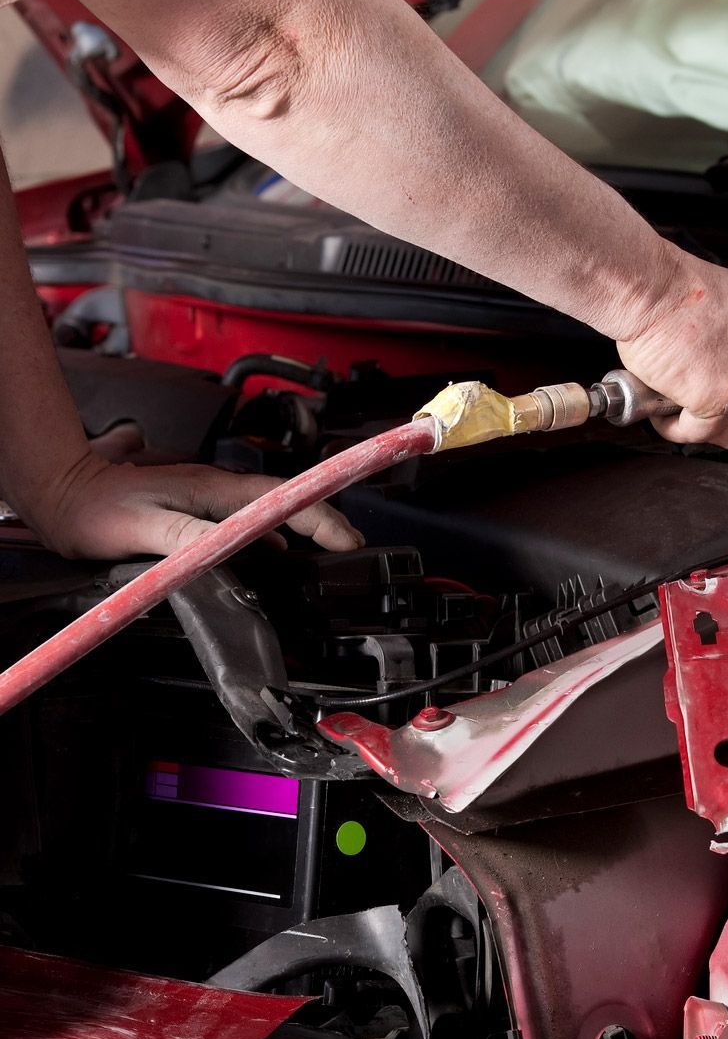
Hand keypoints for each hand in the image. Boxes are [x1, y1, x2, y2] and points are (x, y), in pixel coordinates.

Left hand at [20, 452, 362, 559]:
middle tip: (353, 546)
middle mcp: (218, 488)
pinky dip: (280, 531)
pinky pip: (254, 518)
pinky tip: (279, 550)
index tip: (347, 540)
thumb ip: (192, 539)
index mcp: (214, 490)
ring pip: (274, 508)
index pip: (284, 498)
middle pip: (289, 500)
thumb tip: (238, 549)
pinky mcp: (201, 508)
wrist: (62, 492)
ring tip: (331, 546)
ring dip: (307, 525)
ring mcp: (211, 497)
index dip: (322, 520)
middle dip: (328, 520)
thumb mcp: (144, 529)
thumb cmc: (95, 510)